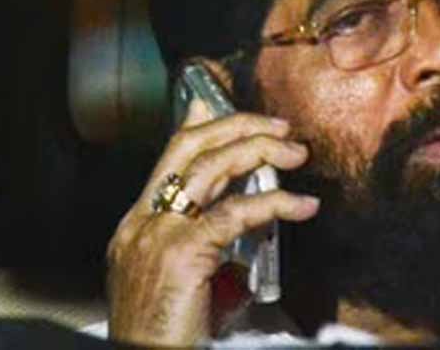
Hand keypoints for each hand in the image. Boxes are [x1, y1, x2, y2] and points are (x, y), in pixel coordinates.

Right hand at [105, 100, 318, 345]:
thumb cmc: (167, 331)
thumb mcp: (184, 279)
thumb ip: (210, 246)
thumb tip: (253, 226)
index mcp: (138, 224)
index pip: (171, 156)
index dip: (205, 125)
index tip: (238, 112)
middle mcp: (142, 221)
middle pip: (190, 148)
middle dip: (238, 126)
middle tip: (281, 128)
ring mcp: (157, 235)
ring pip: (211, 167)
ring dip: (259, 151)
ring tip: (296, 153)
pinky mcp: (180, 253)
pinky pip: (234, 214)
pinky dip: (275, 203)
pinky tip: (301, 205)